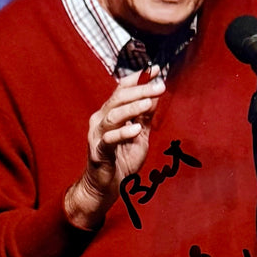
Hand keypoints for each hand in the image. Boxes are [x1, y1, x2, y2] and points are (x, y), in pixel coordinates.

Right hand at [65, 67, 163, 229]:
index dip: (137, 78)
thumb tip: (155, 95)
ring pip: (113, 115)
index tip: (155, 69)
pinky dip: (122, 133)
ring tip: (148, 103)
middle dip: (140, 90)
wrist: (106, 187)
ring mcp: (97, 135)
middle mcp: (101, 120)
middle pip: (118, 99)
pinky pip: (109, 139)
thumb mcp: (139, 134)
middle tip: (159, 86)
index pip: (121, 89)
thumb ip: (145, 116)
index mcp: (110, 113)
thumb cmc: (121, 160)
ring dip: (131, 108)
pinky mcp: (98, 151)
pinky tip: (135, 129)